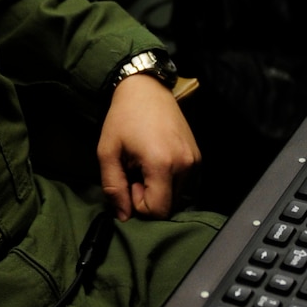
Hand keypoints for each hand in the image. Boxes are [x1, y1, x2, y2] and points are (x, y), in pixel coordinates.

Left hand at [97, 75, 200, 220]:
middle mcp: (185, 165)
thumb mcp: (107, 152)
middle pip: (170, 207)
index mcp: (162, 164)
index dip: (138, 203)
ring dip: (162, 192)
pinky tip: (160, 166)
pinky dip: (173, 185)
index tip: (130, 180)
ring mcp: (195, 161)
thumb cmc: (123, 118)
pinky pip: (189, 187)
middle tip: (137, 173)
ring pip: (180, 199)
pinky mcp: (199, 157)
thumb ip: (113, 187)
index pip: (157, 210)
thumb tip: (124, 217)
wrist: (146, 89)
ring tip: (148, 169)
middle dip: (150, 198)